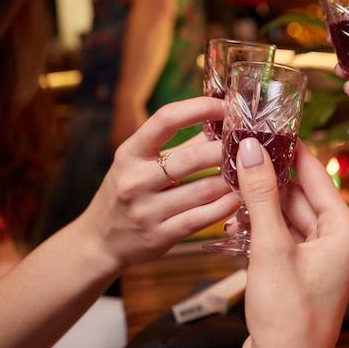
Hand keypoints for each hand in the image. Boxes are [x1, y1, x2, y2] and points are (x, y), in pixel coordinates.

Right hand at [77, 96, 238, 270]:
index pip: (166, 119)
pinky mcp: (159, 237)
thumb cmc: (128, 193)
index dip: (200, 107)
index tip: (225, 105)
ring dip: (232, 180)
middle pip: (192, 158)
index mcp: (130, 153)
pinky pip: (202, 218)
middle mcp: (134, 180)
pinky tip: (238, 198)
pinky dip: (225, 206)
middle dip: (225, 150)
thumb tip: (221, 124)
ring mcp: (146, 211)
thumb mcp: (141, 164)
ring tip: (249, 173)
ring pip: (203, 190)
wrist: (99, 242)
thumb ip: (181, 145)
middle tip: (247, 146)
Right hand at [237, 138, 348, 347]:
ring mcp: (317, 257)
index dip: (296, 151)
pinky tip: (239, 217)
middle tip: (245, 153)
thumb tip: (253, 152)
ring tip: (235, 182)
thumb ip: (262, 197)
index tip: (276, 128)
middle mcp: (336, 242)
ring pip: (288, 215)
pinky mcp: (298, 269)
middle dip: (271, 178)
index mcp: (344, 233)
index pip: (319, 177)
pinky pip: (281, 235)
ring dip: (262, 203)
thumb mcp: (271, 249)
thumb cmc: (289, 320)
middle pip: (301, 195)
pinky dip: (261, 226)